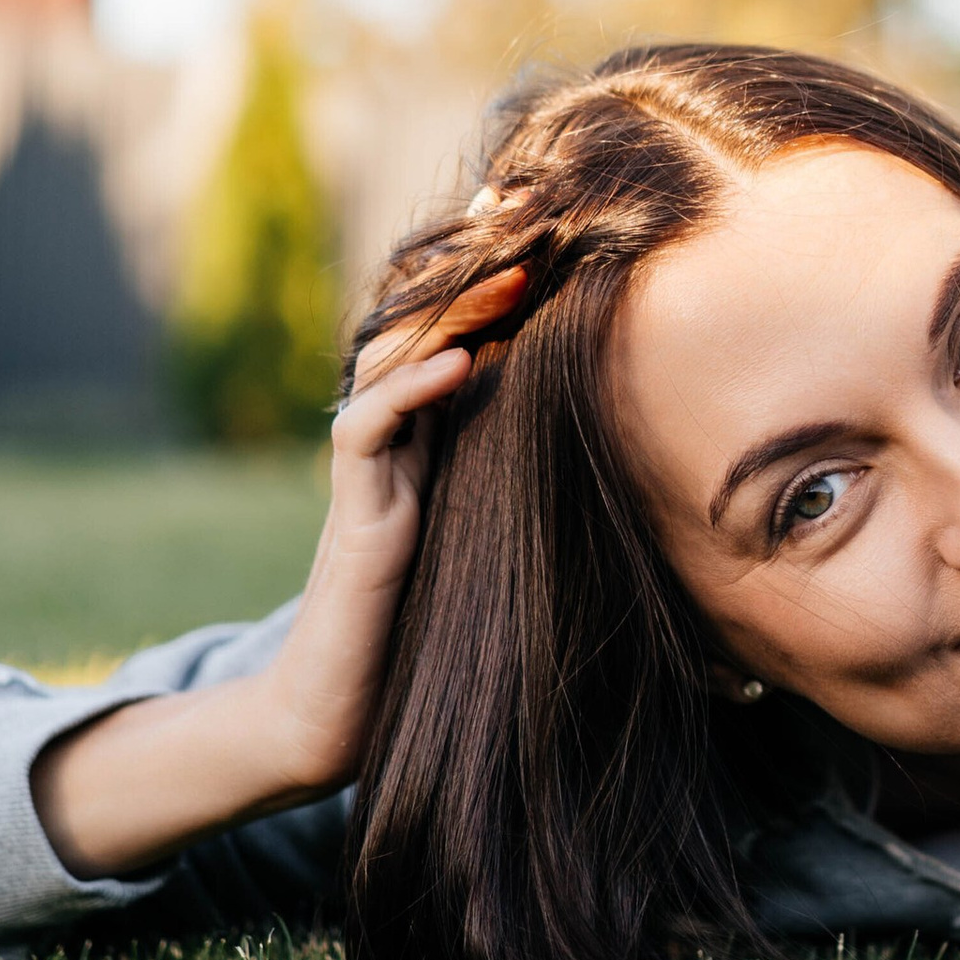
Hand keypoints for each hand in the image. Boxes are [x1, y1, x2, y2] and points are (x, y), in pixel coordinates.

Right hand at [256, 266, 526, 791]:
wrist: (339, 721)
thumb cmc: (427, 648)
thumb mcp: (497, 554)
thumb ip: (526, 502)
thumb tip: (620, 473)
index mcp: (432, 455)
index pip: (458, 349)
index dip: (498, 302)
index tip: (558, 257)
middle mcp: (396, 454)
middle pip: (423, 339)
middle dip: (477, 286)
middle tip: (536, 238)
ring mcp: (370, 482)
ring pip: (390, 366)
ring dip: (450, 318)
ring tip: (512, 279)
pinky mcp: (353, 519)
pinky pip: (367, 432)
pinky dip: (410, 391)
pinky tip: (460, 363)